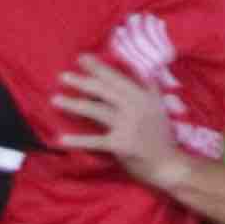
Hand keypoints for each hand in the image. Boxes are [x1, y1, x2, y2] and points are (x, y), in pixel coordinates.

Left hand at [51, 50, 185, 183]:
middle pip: (104, 90)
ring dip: (73, 104)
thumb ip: (149, 88)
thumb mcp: (159, 106)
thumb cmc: (161, 136)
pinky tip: (61, 139)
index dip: (98, 67)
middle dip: (82, 81)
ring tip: (55, 99)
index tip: (82, 58)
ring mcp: (128, 125)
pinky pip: (95, 141)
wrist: (169, 165)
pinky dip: (78, 140)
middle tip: (62, 76)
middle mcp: (136, 107)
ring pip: (96, 110)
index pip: (117, 77)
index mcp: (144, 96)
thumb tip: (141, 68)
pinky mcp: (121, 145)